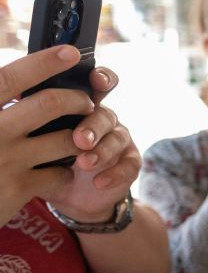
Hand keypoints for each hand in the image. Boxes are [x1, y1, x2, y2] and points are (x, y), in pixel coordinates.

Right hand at [0, 46, 94, 223]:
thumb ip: (1, 101)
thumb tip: (23, 80)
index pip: (11, 77)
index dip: (44, 62)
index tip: (71, 53)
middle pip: (50, 103)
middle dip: (78, 100)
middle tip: (87, 103)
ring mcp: (6, 160)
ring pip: (65, 139)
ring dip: (79, 137)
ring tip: (77, 138)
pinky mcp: (17, 189)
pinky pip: (60, 173)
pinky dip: (66, 171)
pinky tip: (58, 171)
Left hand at [41, 66, 142, 222]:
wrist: (69, 194)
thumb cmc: (47, 159)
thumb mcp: (35, 140)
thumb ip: (31, 121)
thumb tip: (13, 105)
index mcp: (82, 107)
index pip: (99, 84)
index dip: (102, 78)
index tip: (95, 79)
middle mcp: (103, 119)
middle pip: (105, 113)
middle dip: (93, 126)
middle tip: (79, 140)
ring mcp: (118, 140)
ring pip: (118, 138)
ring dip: (102, 150)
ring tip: (84, 163)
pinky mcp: (128, 163)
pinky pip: (129, 165)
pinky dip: (115, 173)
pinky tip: (99, 181)